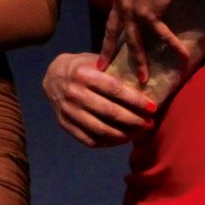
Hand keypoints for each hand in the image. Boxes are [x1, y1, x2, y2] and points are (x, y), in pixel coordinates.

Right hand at [42, 51, 157, 146]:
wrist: (52, 76)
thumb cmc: (82, 67)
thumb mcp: (96, 61)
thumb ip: (115, 70)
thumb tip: (146, 82)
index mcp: (83, 74)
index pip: (115, 90)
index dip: (136, 100)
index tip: (152, 108)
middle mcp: (74, 93)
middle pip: (110, 112)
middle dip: (134, 120)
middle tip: (149, 124)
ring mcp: (68, 111)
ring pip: (100, 129)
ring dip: (123, 134)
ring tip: (138, 133)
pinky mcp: (64, 124)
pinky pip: (89, 140)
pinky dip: (108, 143)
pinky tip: (121, 139)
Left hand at [102, 0, 196, 83]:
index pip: (114, 13)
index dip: (112, 27)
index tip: (108, 40)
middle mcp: (121, 0)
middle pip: (113, 30)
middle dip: (107, 50)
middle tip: (103, 67)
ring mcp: (131, 9)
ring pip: (133, 41)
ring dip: (140, 60)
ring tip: (143, 77)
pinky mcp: (146, 13)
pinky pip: (160, 34)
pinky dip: (171, 45)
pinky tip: (181, 56)